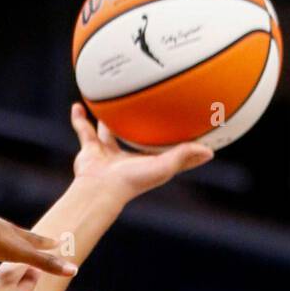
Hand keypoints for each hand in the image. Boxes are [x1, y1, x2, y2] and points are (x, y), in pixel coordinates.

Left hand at [0, 210, 76, 276]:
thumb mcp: (23, 254)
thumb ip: (46, 263)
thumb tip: (74, 271)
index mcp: (15, 234)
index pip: (36, 240)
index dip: (47, 243)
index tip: (57, 242)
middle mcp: (1, 228)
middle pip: (18, 234)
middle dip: (28, 239)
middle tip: (36, 239)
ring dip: (4, 239)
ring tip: (5, 241)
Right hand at [69, 102, 212, 202]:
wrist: (100, 188)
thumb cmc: (132, 181)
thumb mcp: (163, 166)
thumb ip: (184, 155)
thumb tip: (210, 152)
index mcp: (147, 162)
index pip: (164, 150)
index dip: (176, 141)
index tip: (186, 128)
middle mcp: (127, 157)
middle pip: (136, 137)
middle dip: (141, 124)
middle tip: (149, 106)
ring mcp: (107, 153)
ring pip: (108, 131)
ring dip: (108, 119)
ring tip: (110, 101)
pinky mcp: (89, 149)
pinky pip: (83, 130)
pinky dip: (79, 118)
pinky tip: (79, 103)